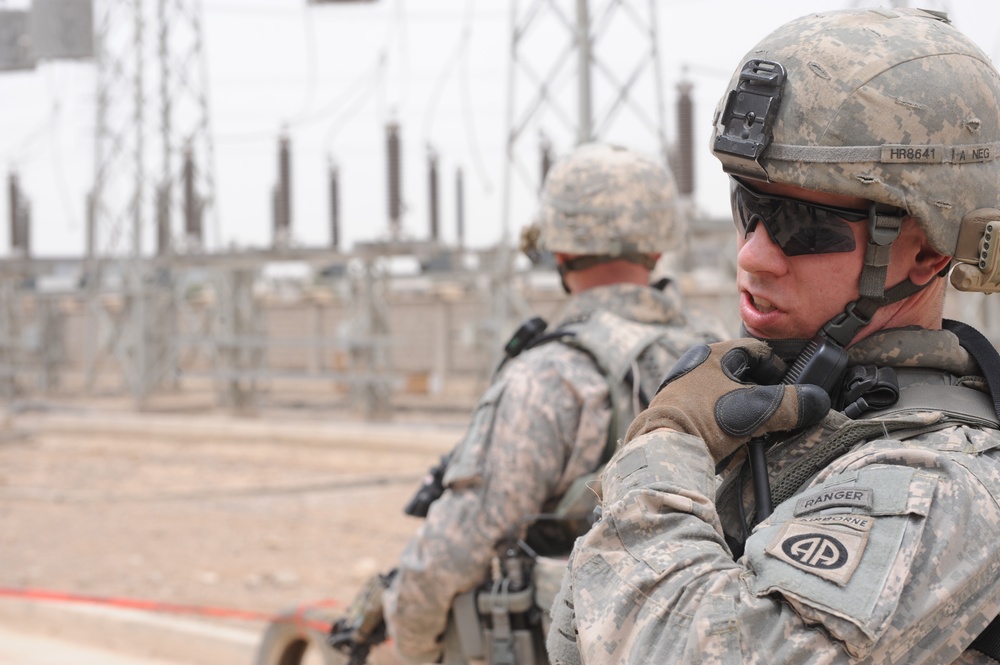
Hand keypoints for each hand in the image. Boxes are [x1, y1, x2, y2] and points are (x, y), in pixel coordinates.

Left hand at [625, 339, 829, 462]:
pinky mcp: (677, 413)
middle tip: (777, 411)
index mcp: (712, 354)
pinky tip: (735, 439)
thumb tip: (817, 403)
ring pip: (726, 395)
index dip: (779, 367)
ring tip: (758, 428)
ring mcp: (684, 390)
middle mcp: (695, 366)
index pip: (756, 351)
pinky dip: (726, 423)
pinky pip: (711, 413)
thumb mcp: (756, 409)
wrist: (663, 447)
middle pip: (741, 375)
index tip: (792, 387)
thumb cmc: (707, 418)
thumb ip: (792, 405)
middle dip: (762, 392)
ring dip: (744, 410)